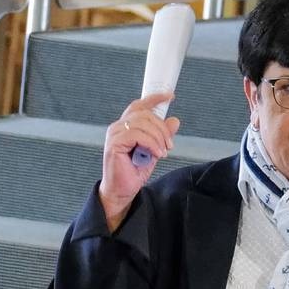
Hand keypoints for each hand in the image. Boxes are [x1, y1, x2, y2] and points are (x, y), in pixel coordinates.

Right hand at [98, 91, 178, 230]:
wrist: (122, 191)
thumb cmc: (134, 172)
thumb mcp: (154, 150)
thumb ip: (162, 135)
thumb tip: (174, 120)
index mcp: (125, 126)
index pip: (139, 105)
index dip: (154, 98)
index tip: (170, 97)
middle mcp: (118, 127)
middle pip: (145, 114)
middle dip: (162, 128)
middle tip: (170, 144)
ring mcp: (115, 134)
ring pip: (143, 123)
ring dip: (158, 137)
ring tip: (163, 152)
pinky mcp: (114, 144)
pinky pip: (138, 135)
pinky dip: (151, 143)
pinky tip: (156, 154)